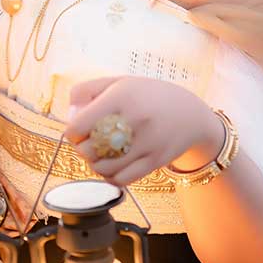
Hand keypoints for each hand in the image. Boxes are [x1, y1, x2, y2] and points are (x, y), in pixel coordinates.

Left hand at [64, 76, 222, 187]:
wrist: (192, 114)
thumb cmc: (147, 97)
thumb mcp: (118, 82)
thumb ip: (86, 91)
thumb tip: (70, 116)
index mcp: (122, 96)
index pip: (78, 126)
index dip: (73, 131)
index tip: (80, 129)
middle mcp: (135, 119)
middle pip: (87, 150)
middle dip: (83, 148)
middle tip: (91, 142)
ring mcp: (146, 142)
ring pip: (102, 168)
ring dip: (95, 164)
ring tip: (102, 154)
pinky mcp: (155, 161)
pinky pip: (121, 180)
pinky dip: (110, 177)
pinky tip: (113, 165)